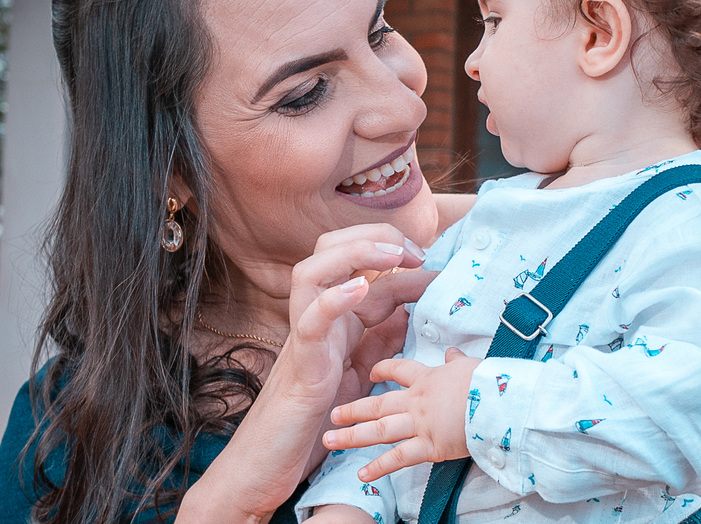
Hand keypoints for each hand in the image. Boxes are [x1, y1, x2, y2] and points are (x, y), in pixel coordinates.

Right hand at [179, 226, 431, 521]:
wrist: (268, 464)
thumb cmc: (311, 419)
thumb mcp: (358, 372)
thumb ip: (379, 340)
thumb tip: (406, 312)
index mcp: (333, 316)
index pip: (361, 265)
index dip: (400, 257)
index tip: (432, 262)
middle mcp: (315, 317)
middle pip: (329, 248)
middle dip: (373, 237)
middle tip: (413, 251)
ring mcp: (303, 337)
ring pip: (311, 271)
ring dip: (354, 254)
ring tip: (392, 256)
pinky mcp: (299, 364)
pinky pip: (309, 321)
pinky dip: (333, 299)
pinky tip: (359, 289)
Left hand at [323, 347, 480, 480]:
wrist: (497, 401)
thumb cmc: (487, 381)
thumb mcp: (469, 364)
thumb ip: (456, 361)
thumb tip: (452, 352)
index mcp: (427, 379)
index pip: (399, 370)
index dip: (383, 370)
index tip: (372, 373)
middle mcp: (417, 402)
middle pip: (378, 405)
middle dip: (353, 410)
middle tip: (333, 415)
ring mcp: (420, 425)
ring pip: (379, 431)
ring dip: (353, 436)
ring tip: (331, 440)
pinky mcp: (429, 446)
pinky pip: (399, 458)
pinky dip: (379, 467)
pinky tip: (361, 474)